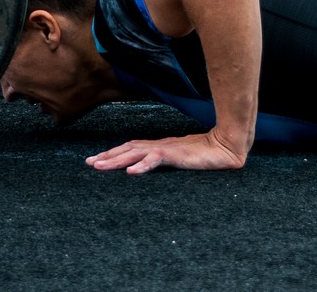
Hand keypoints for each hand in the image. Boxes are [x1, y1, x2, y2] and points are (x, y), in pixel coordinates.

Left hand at [86, 130, 248, 173]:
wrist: (227, 146)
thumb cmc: (207, 154)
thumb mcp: (182, 159)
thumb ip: (168, 160)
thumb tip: (153, 165)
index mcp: (160, 146)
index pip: (132, 147)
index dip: (114, 153)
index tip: (96, 159)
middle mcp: (160, 145)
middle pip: (128, 148)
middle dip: (108, 156)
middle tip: (89, 162)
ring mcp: (168, 148)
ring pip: (136, 152)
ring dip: (117, 159)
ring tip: (100, 166)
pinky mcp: (177, 154)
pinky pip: (156, 158)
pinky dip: (142, 165)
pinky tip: (131, 171)